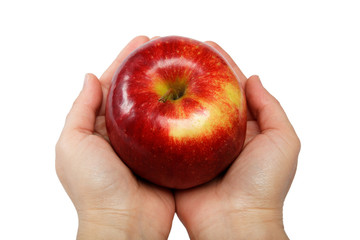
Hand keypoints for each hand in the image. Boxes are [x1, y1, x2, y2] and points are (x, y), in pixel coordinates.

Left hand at [56, 36, 174, 239]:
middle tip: (165, 50)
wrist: (124, 225)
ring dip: (168, 89)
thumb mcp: (72, 144)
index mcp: (99, 128)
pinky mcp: (166, 157)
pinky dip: (182, 114)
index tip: (142, 44)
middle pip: (137, 94)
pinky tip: (194, 97)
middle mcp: (123, 134)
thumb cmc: (93, 187)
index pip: (111, 87)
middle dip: (149, 71)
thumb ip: (80, 110)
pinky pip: (175, 130)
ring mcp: (146, 145)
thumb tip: (89, 77)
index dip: (124, 63)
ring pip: (158, 109)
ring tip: (183, 67)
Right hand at [175, 42, 300, 239]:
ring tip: (161, 70)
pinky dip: (159, 119)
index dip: (222, 66)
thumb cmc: (264, 185)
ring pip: (184, 113)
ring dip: (175, 92)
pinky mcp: (177, 161)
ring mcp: (196, 147)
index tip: (207, 47)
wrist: (235, 224)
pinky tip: (149, 100)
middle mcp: (219, 135)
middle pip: (205, 96)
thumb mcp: (283, 141)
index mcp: (244, 128)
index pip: (232, 88)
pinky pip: (166, 136)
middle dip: (194, 74)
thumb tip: (253, 79)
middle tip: (179, 54)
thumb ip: (270, 107)